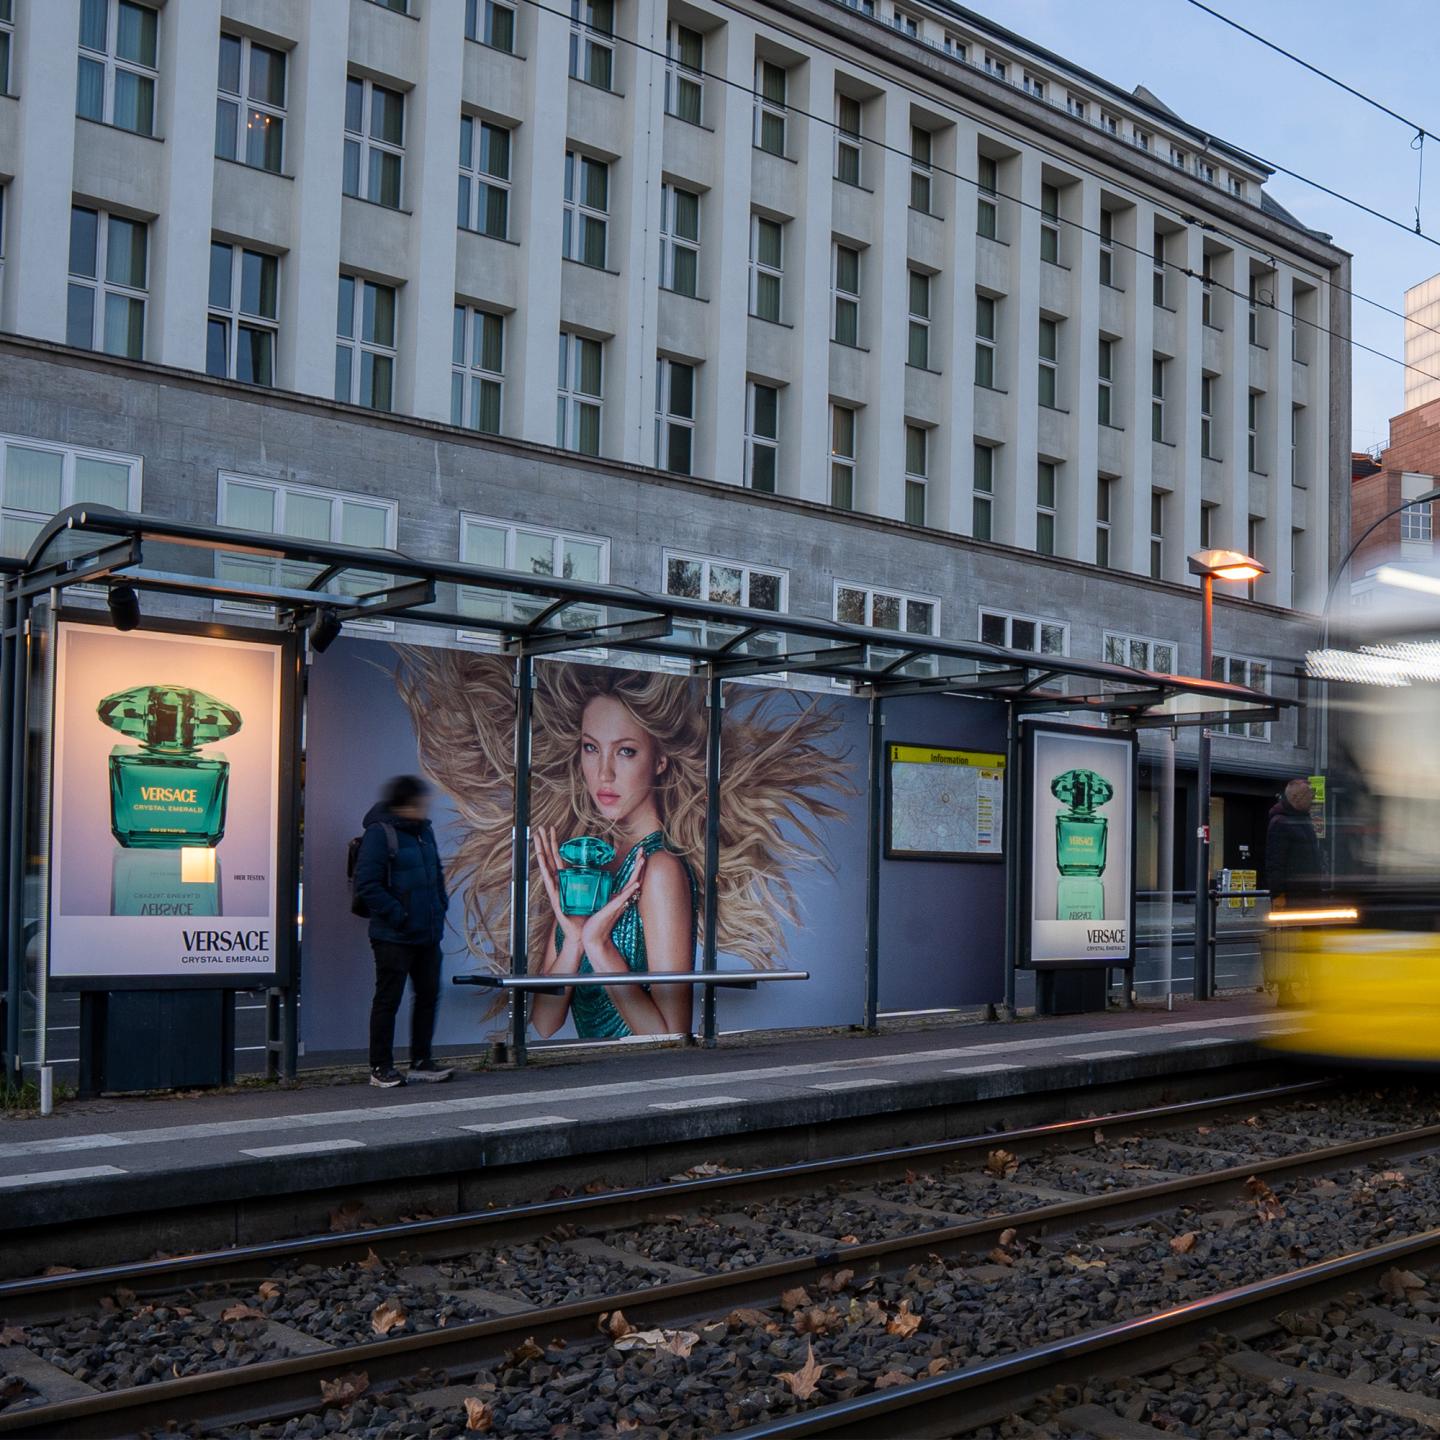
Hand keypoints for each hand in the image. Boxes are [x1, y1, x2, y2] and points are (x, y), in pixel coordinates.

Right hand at [532, 825, 584, 947]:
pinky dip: (544, 869)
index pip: (559, 858)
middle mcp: (558, 883)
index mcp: (566, 880)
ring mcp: (554, 890)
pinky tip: (540, 859)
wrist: (581, 934)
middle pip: (550, 858)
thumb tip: (602, 869)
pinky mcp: (555, 898)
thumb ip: (593, 881)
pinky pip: (548, 881)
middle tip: (541, 827)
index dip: (555, 844)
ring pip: (546, 866)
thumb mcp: (591, 893)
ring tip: (537, 838)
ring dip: (541, 851)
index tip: (552, 830)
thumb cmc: (585, 915)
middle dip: (545, 842)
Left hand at [580, 853, 645, 957]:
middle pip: (634, 878)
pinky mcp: (613, 910)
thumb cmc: (597, 923)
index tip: (640, 854)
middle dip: (639, 864)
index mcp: (619, 898)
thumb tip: (606, 888)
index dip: (636, 867)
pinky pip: (624, 898)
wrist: (593, 938)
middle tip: (643, 850)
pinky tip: (636, 884)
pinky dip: (631, 891)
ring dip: (638, 873)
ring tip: (642, 860)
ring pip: (631, 886)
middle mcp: (622, 900)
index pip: (631, 879)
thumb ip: (605, 898)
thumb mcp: (601, 905)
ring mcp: (619, 904)